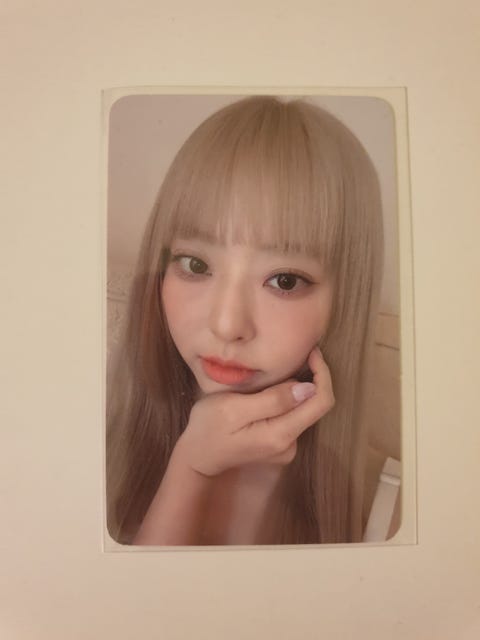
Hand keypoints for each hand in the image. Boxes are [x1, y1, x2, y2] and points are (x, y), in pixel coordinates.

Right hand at [174, 347, 334, 475]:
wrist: (196, 458)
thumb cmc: (208, 428)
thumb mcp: (232, 408)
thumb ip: (272, 400)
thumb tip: (308, 388)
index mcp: (280, 435)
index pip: (320, 402)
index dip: (322, 374)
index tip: (311, 352)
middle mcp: (290, 445)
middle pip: (315, 406)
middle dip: (311, 378)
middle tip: (296, 355)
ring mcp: (286, 447)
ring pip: (303, 410)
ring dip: (296, 389)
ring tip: (276, 372)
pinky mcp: (279, 445)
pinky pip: (292, 417)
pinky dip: (286, 400)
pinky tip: (268, 392)